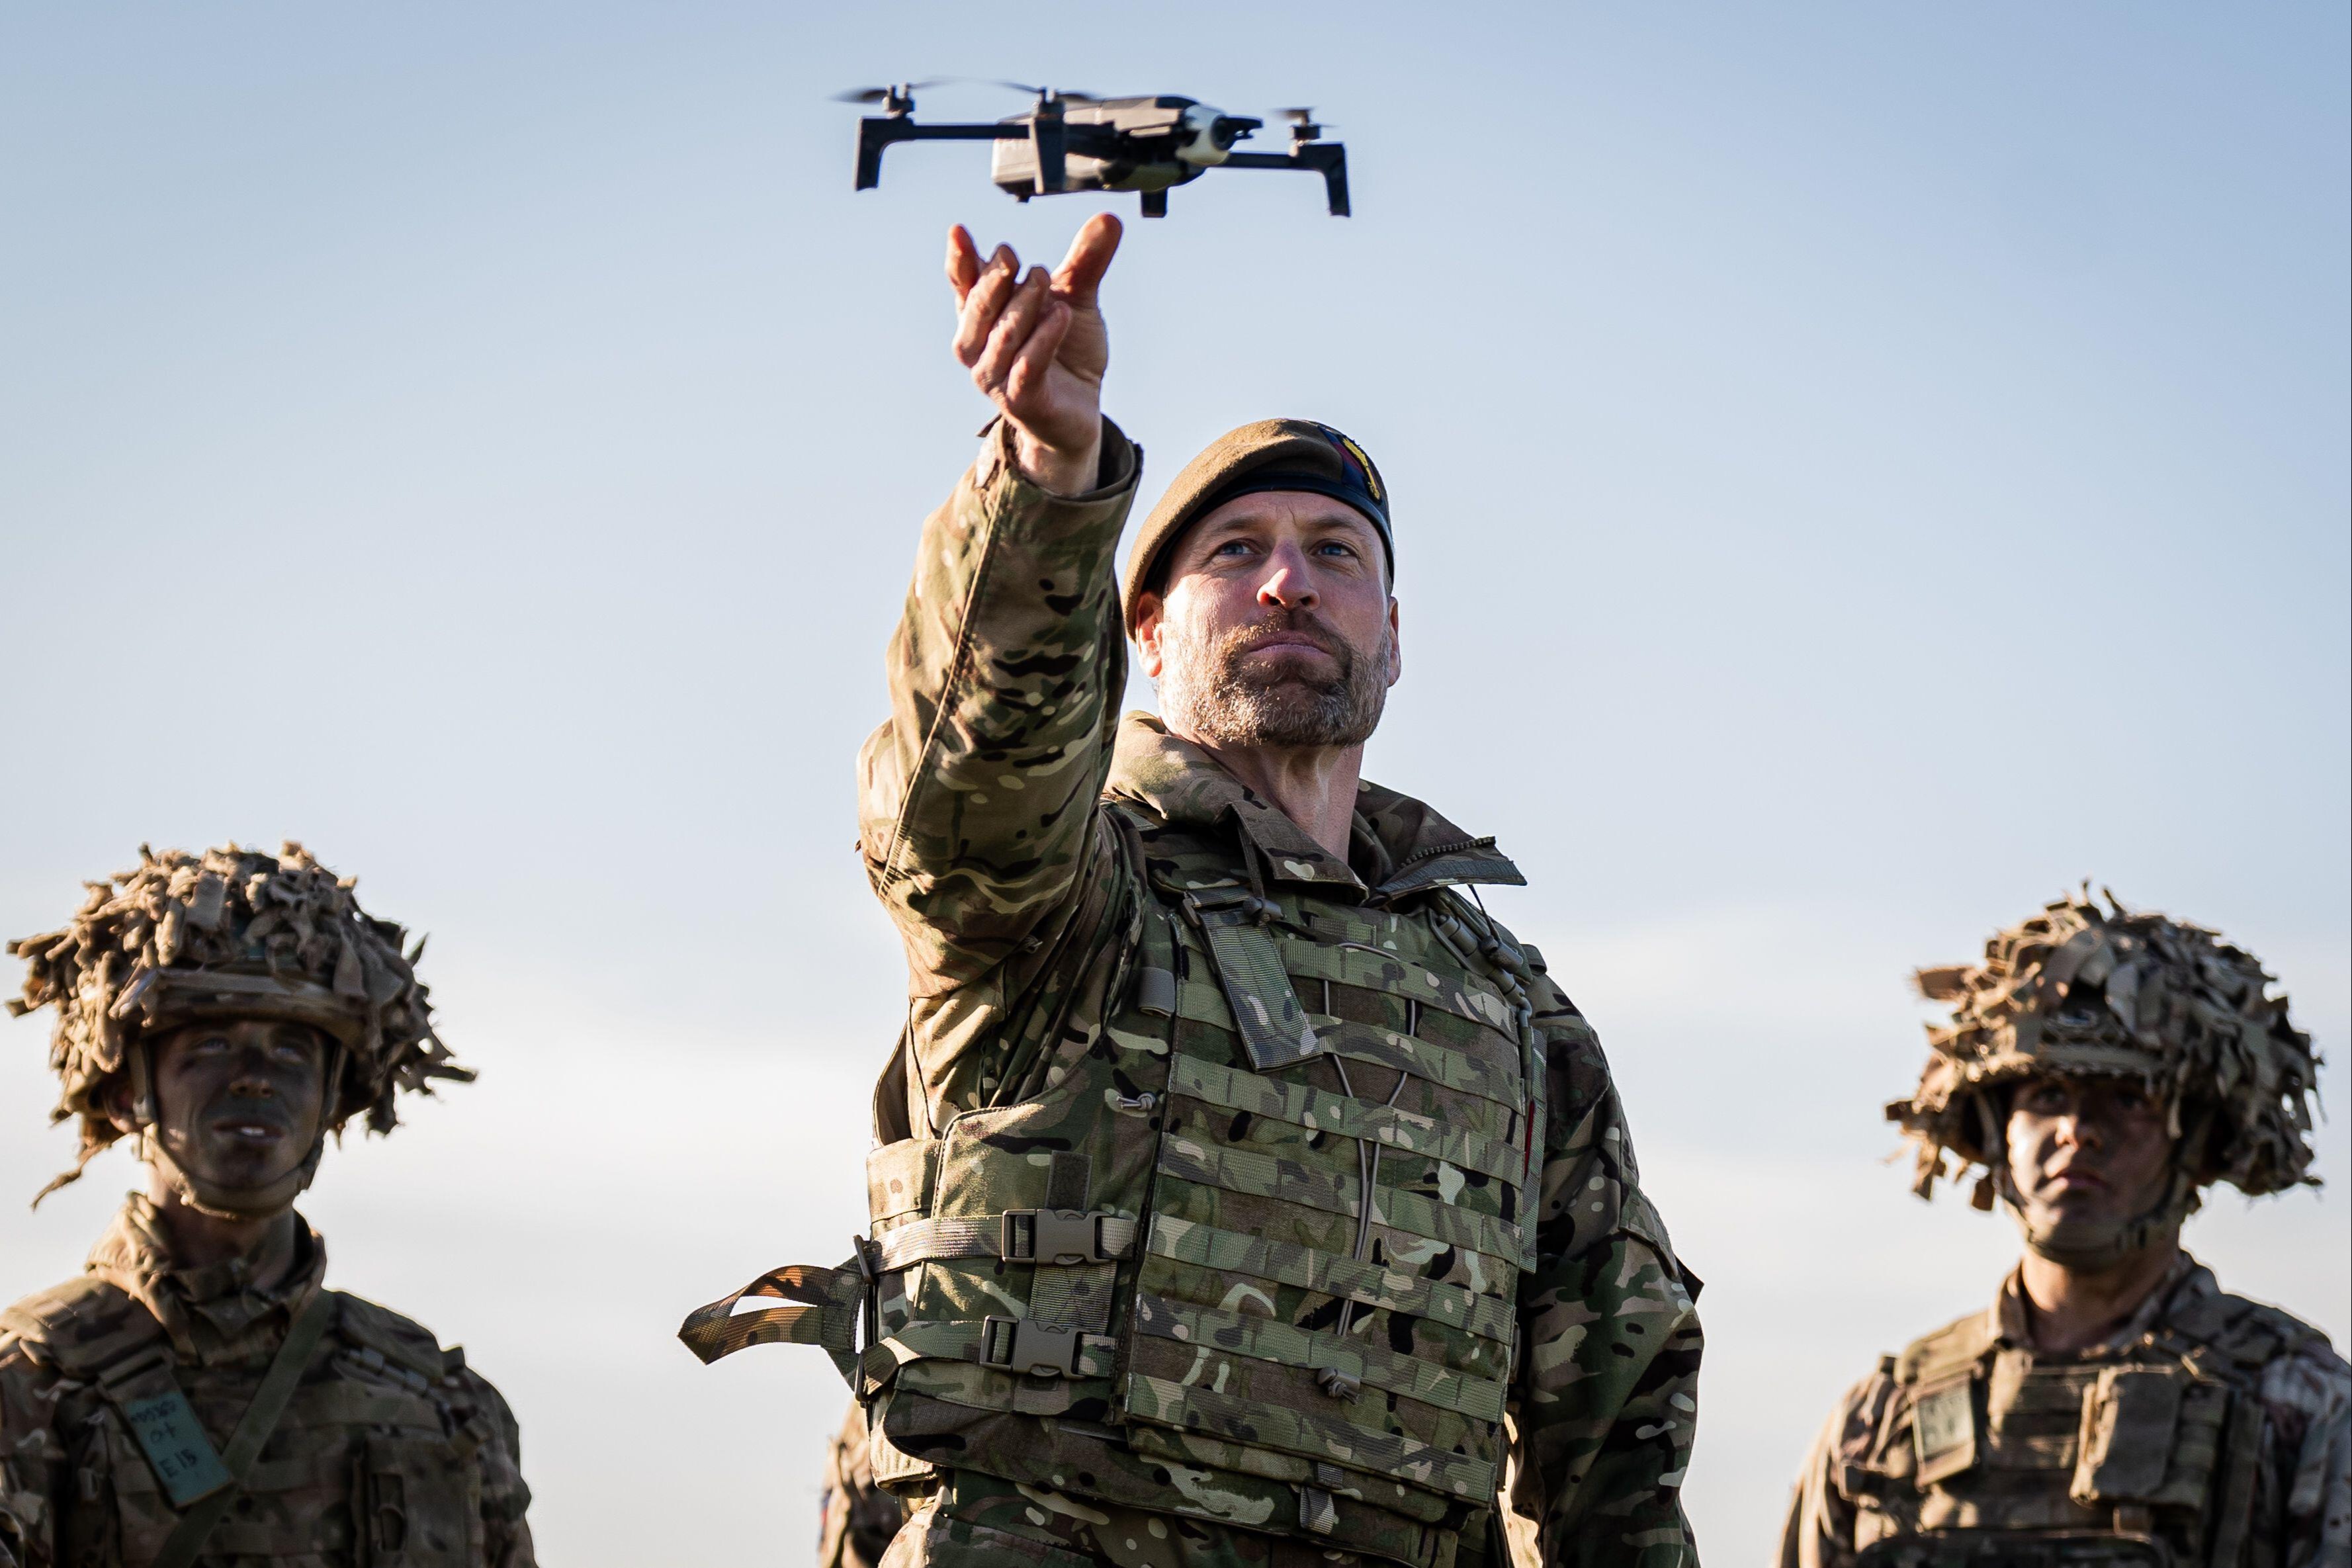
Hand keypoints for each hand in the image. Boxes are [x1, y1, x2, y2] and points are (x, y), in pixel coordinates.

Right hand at [947, 213, 1120, 493]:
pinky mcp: (1022, 402)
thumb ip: (1085, 263)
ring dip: (1022, 306)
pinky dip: (1042, 341)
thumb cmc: (1065, 353)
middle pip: (977, 309)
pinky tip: (1060, 315)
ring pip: (1001, 338)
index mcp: (985, 318)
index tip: (959, 231)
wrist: (1079, 411)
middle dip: (994, 280)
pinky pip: (1027, 369)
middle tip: (1013, 255)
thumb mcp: (1076, 300)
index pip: (964, 285)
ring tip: (1046, 278)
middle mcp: (981, 348)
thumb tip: (1109, 219)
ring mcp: (998, 377)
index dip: (960, 260)